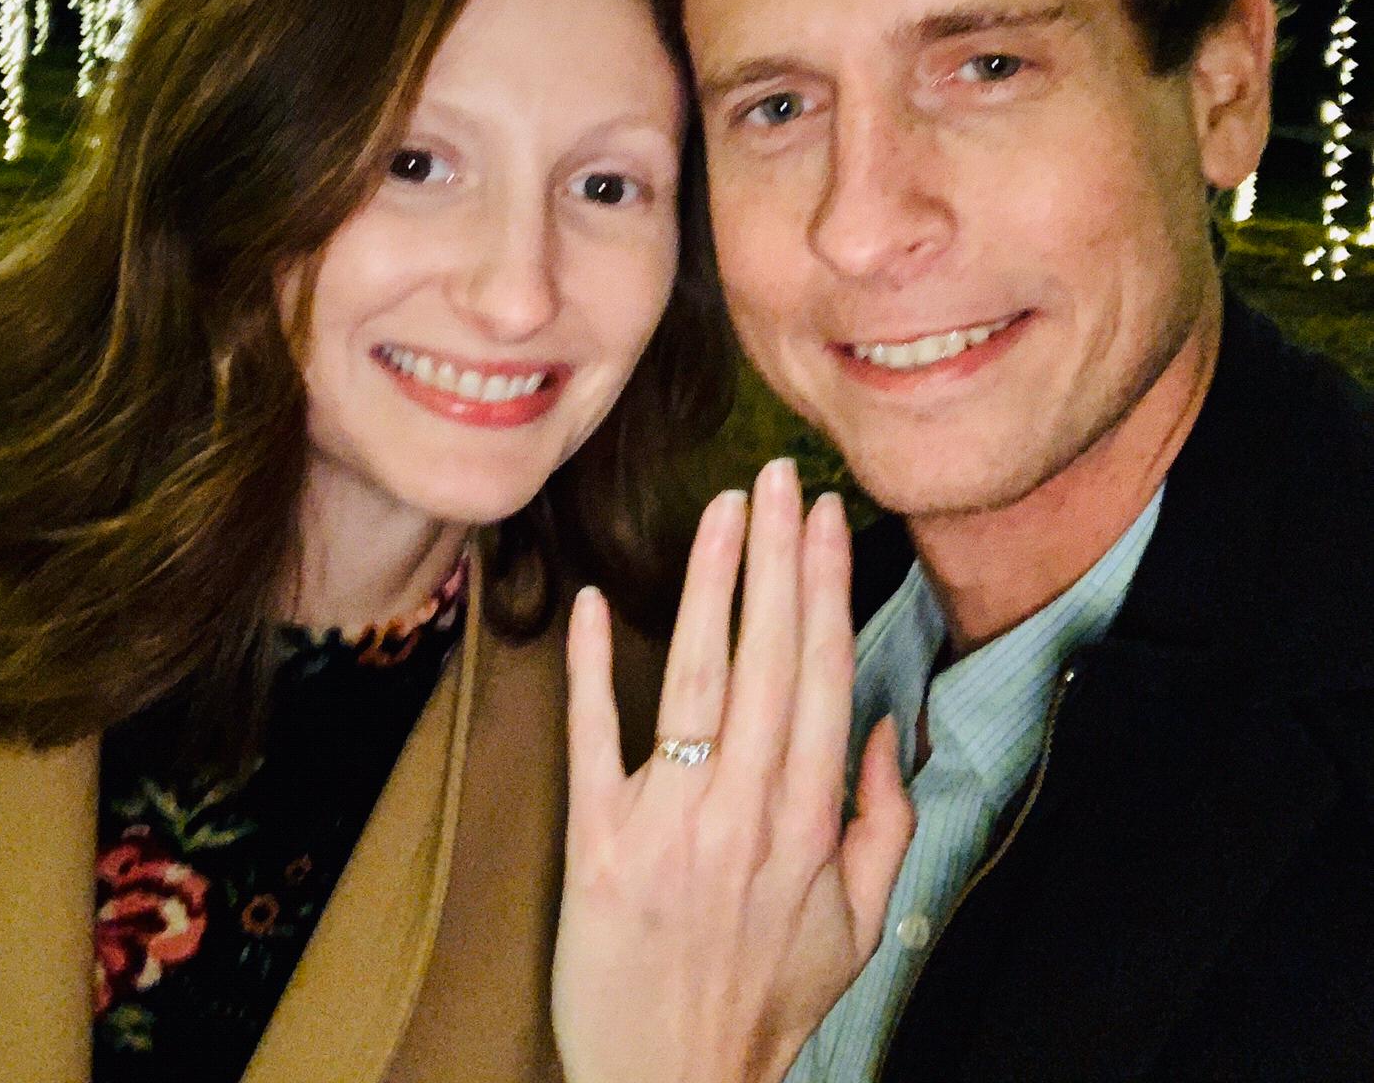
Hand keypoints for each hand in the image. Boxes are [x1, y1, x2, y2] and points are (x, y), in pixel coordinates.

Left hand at [553, 458, 912, 1082]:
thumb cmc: (767, 1001)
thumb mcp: (860, 926)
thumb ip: (884, 820)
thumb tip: (884, 724)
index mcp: (808, 823)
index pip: (821, 676)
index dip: (824, 588)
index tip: (826, 517)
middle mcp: (743, 810)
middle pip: (764, 657)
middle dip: (774, 556)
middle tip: (777, 477)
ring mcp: (668, 822)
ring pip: (695, 679)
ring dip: (710, 585)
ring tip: (723, 511)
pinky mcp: (596, 843)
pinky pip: (596, 739)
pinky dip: (593, 669)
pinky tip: (598, 603)